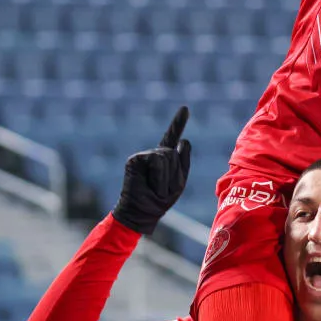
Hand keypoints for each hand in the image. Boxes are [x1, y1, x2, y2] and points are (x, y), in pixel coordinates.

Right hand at [112, 107, 191, 235]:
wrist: (141, 212)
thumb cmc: (160, 200)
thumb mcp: (179, 181)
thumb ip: (183, 160)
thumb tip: (183, 140)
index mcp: (166, 158)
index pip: (173, 137)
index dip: (178, 122)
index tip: (185, 108)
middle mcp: (155, 154)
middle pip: (174, 154)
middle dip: (174, 174)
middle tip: (163, 189)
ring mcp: (144, 155)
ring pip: (167, 157)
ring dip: (166, 178)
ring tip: (156, 188)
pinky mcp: (135, 160)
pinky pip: (157, 162)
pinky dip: (158, 177)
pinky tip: (148, 184)